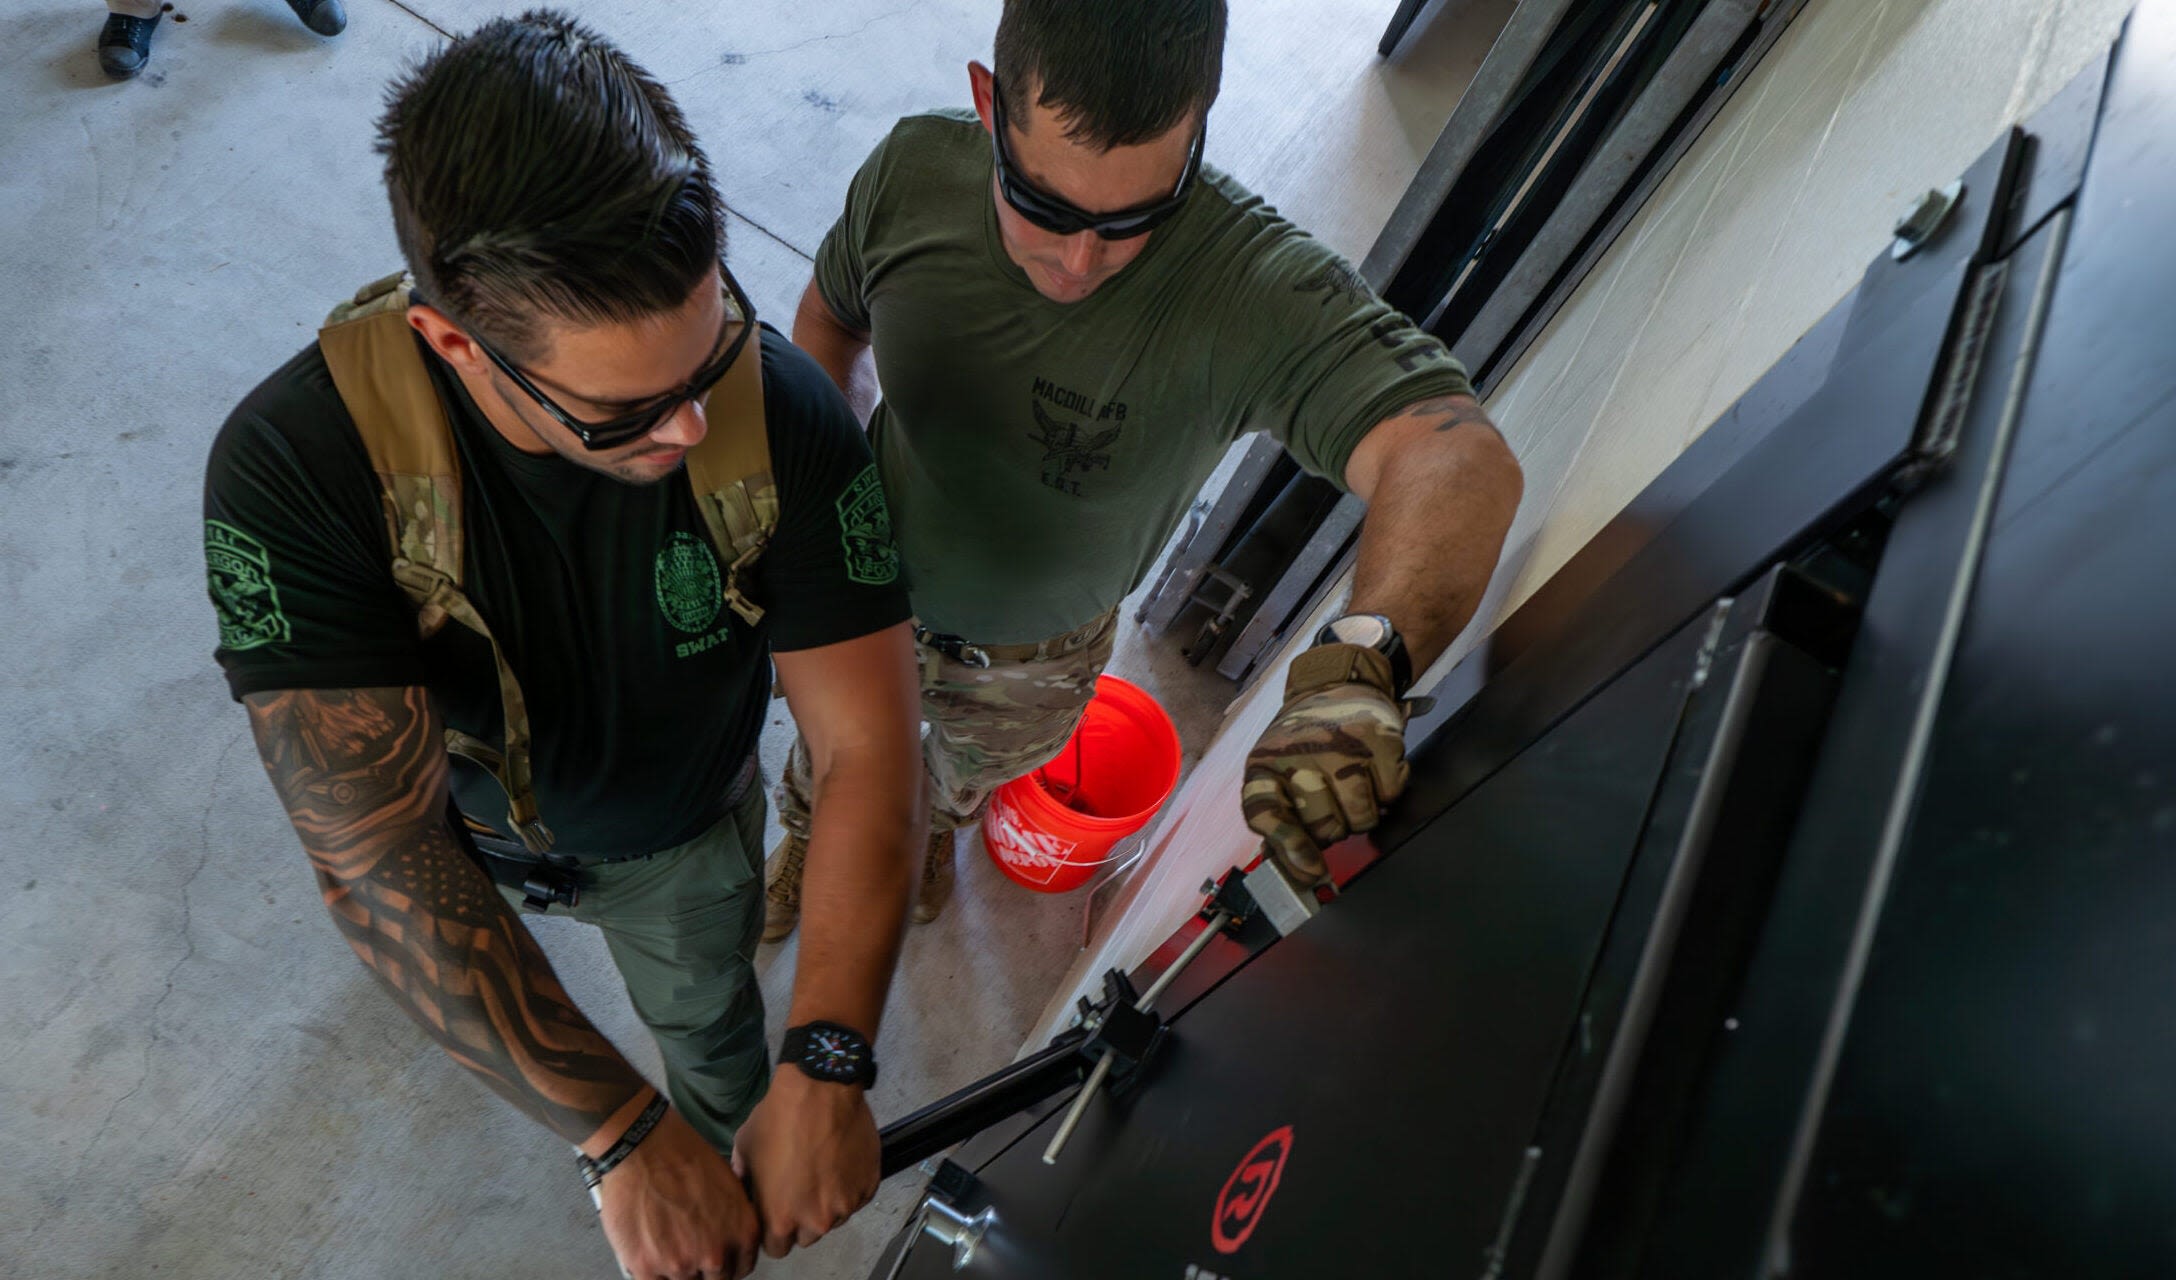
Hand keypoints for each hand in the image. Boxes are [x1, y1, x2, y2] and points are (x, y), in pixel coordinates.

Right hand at [595, 1103, 760, 1279]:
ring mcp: (681, 1264)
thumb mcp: (729, 1184)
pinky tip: (648, 1253)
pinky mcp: (647, 1266)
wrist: (645, 1145)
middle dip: (701, 1265)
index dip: (727, 1263)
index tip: (716, 1258)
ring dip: (674, 1265)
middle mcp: (715, 1254)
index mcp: (742, 1232)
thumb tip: (727, 1235)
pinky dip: (650, 1271)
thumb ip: (732, 1219)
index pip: (741, 1268)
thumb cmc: (683, 1153)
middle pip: (713, 1278)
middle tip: (686, 1246)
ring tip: (663, 1241)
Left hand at [732, 1064, 880, 1257]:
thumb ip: (742, 1177)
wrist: (820, 1088)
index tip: (775, 1212)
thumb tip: (743, 1186)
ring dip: (827, 1203)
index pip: (776, 1248)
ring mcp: (846, 1204)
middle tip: (799, 1188)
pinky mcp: (869, 1186)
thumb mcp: (744, 1148)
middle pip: (807, 1237)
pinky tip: (838, 1160)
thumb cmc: (779, 1118)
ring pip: (834, 1218)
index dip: (773, 1230)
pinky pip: (856, 1197)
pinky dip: (849, 1186)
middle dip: (801, 1219)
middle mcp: (816, 1220)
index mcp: (780, 1218)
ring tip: (820, 1169)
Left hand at [1241, 643, 1410, 883]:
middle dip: (1331, 830)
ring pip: (1360, 818)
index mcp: (1265, 765)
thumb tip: (1296, 872)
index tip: (1309, 870)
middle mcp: (1300, 754)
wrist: (1335, 685)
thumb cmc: (1303, 739)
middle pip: (1324, 828)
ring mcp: (1342, 747)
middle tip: (1332, 810)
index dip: (1289, 847)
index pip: (1268, 815)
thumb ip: (1280, 821)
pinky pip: (1390, 797)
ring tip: (1351, 790)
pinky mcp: (1379, 741)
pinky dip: (1386, 795)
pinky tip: (1372, 774)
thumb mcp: (1276, 772)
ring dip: (1360, 816)